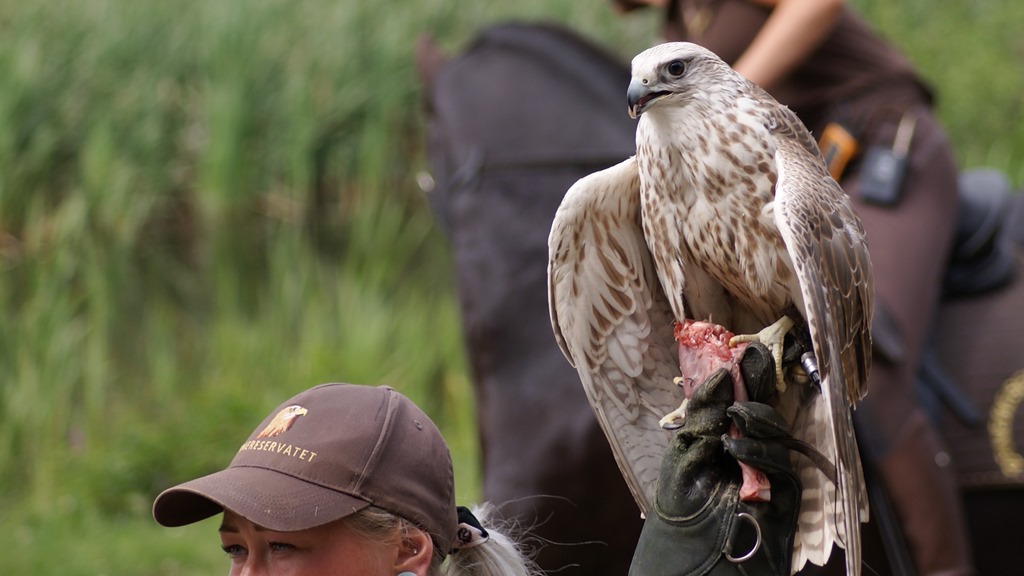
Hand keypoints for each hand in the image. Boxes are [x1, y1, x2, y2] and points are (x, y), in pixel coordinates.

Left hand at [629, 343, 800, 575]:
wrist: (690, 563)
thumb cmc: (681, 510)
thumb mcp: (684, 453)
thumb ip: (703, 413)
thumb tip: (724, 372)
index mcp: (724, 438)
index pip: (741, 400)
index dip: (746, 376)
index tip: (745, 351)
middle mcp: (749, 451)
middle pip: (765, 411)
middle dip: (755, 391)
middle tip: (744, 375)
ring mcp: (768, 473)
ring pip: (777, 433)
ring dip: (757, 419)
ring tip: (735, 418)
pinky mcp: (783, 496)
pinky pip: (781, 465)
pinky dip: (760, 452)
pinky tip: (736, 449)